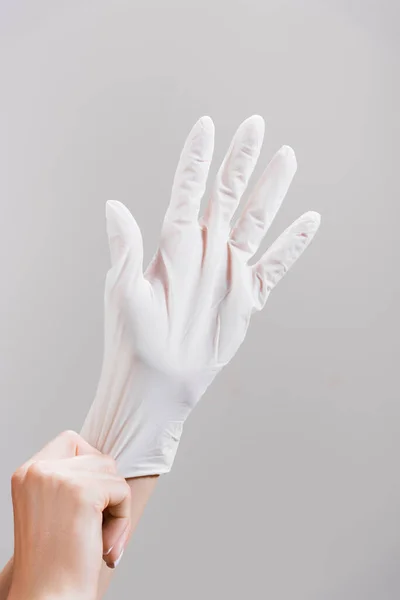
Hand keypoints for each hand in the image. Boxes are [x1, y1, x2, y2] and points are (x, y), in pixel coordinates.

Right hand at [8, 431, 130, 599]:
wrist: (47, 598)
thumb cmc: (55, 561)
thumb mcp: (53, 507)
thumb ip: (70, 479)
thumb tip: (107, 460)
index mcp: (27, 472)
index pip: (72, 441)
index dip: (89, 469)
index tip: (86, 505)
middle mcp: (37, 470)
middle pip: (98, 457)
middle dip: (106, 491)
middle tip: (93, 527)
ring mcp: (58, 478)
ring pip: (112, 473)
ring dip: (115, 508)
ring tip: (96, 539)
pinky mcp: (82, 492)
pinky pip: (122, 490)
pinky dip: (122, 519)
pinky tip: (103, 544)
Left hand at [81, 115, 319, 476]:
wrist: (156, 384)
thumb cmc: (132, 341)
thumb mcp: (124, 294)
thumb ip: (126, 249)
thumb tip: (114, 205)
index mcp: (173, 246)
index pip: (187, 191)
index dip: (196, 160)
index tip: (206, 126)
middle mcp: (204, 252)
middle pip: (227, 196)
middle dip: (241, 161)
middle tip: (255, 124)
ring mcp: (228, 273)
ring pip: (255, 222)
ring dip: (271, 191)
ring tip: (286, 158)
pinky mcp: (247, 299)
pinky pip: (274, 267)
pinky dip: (291, 246)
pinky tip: (308, 222)